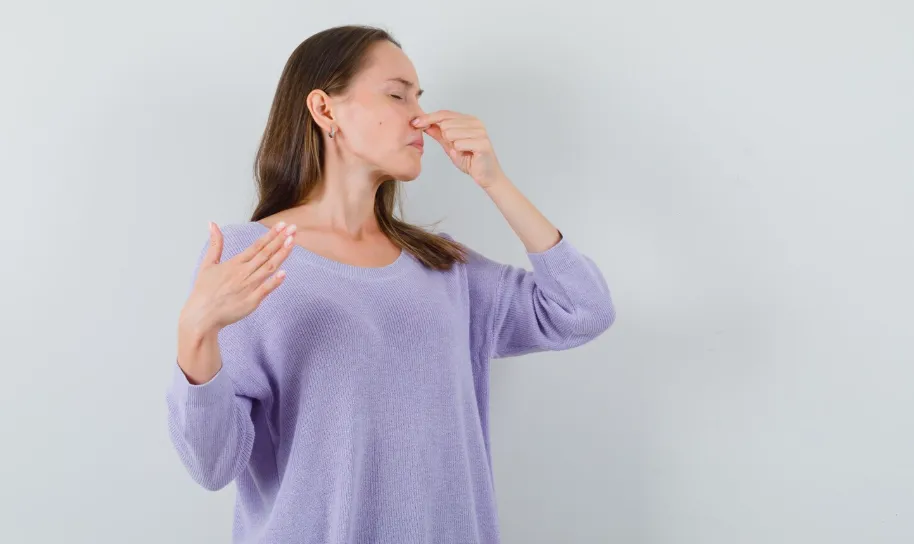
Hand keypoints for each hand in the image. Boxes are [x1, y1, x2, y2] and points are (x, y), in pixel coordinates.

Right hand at [179, 221, 295, 337]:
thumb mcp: (207, 264)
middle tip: (293, 228)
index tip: (282, 225)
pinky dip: (275, 281)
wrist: (201, 316)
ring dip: (281, 255)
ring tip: (292, 242)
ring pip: (268, 268)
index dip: (271, 235)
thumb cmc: (204, 291)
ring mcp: (248, 287)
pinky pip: (265, 290)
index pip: (256, 246)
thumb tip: (212, 224)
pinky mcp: (251, 301)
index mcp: (234, 263)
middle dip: (280, 240)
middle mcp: (243, 273)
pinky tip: (285, 273)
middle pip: (265, 253)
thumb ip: (215, 244)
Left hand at [412, 110, 504, 188]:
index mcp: (468, 120)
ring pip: (450, 133)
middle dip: (445, 138)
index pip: (444, 114)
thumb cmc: (470, 159)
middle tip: (456, 147)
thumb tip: (424, 123)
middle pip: (446, 123)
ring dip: (453, 145)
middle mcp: (475, 122)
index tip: (415, 122)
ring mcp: (480, 132)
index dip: (428, 118)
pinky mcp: (482, 143)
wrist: (486, 175)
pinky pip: (459, 144)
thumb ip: (438, 133)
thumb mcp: (450, 145)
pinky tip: (468, 155)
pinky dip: (459, 151)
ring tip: (463, 151)